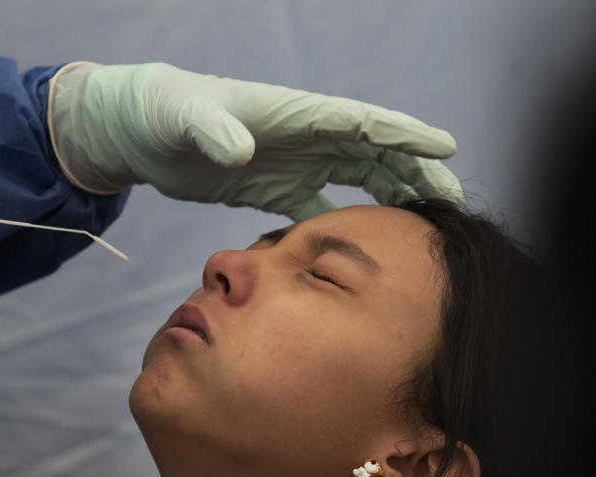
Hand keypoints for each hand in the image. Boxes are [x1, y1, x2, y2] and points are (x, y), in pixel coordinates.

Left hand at [49, 62, 461, 220]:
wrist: (142, 131)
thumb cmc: (162, 112)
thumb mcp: (184, 118)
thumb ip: (213, 130)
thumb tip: (240, 152)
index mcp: (294, 113)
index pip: (361, 122)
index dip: (405, 135)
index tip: (446, 150)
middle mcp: (303, 136)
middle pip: (374, 151)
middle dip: (415, 171)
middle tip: (453, 199)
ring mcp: (293, 162)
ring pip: (358, 177)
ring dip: (392, 195)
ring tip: (426, 219)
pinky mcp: (274, 188)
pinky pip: (322, 206)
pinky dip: (348, 221)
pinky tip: (366, 245)